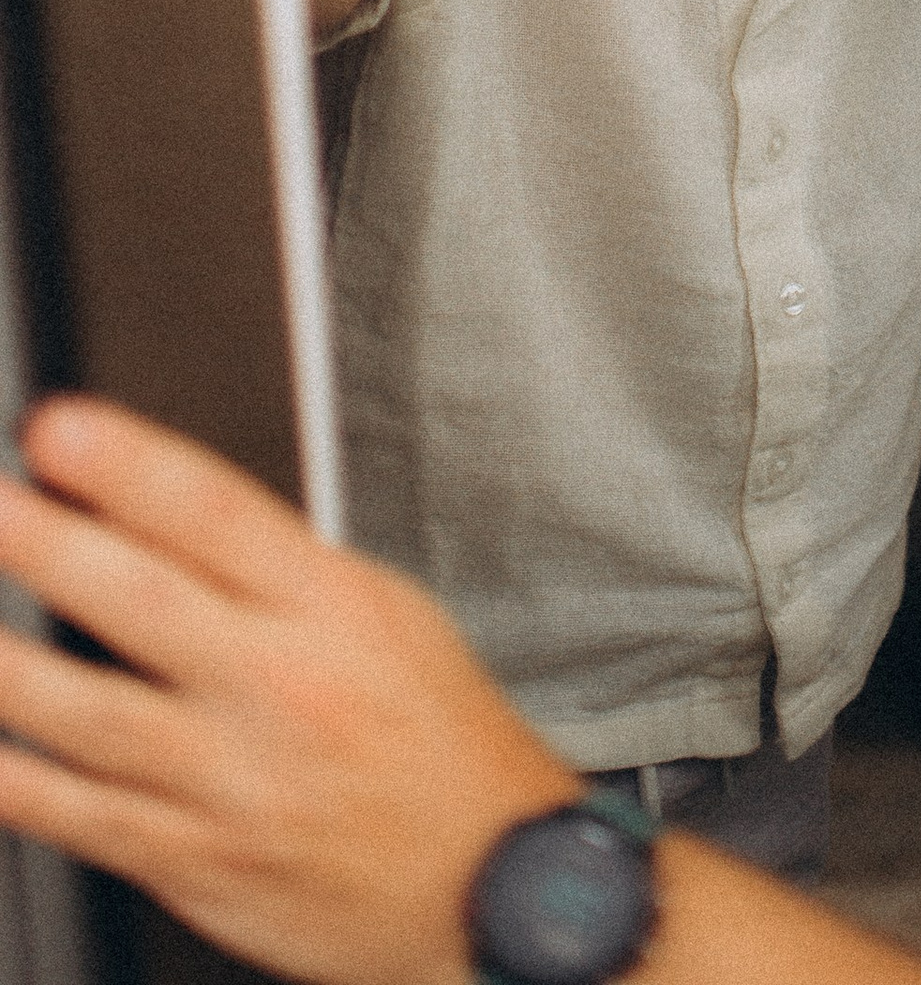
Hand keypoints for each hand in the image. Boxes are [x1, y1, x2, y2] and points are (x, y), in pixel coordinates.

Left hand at [0, 396, 571, 984]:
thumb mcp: (388, 613)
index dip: (128, 466)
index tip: (59, 429)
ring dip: (6, 665)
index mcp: (330, 608)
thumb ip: (279, 566)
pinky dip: (15, 785)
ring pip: (88, 716)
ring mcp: (226, 780)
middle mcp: (275, 687)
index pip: (216, 514)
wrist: (481, 884)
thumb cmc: (438, 740)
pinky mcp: (191, 859)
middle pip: (139, 602)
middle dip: (45, 546)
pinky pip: (80, 818)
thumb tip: (166, 511)